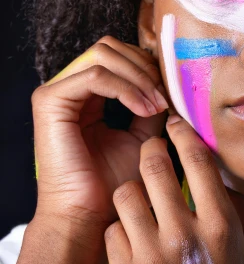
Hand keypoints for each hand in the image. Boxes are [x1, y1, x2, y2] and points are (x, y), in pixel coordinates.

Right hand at [32, 36, 168, 245]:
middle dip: (144, 67)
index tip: (173, 94)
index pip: (119, 57)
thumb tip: (171, 85)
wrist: (89, 216)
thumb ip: (150, 107)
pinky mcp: (50, 102)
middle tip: (165, 97)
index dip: (149, 68)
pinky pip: (95, 76)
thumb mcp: (142, 137)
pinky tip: (144, 109)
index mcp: (87, 95)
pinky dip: (126, 89)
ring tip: (157, 105)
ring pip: (104, 55)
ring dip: (139, 77)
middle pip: (110, 47)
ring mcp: (56, 93)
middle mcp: (69, 89)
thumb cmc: (114, 184)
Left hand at [104, 115, 243, 263]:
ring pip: (125, 194)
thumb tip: (220, 178)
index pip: (195, 159)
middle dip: (152, 150)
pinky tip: (136, 237)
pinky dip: (122, 227)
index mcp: (222, 225)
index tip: (176, 124)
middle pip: (152, 165)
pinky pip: (112, 231)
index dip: (183, 132)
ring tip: (143, 199)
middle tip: (154, 152)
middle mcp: (184, 236)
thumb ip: (242, 209)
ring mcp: (150, 258)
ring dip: (135, 190)